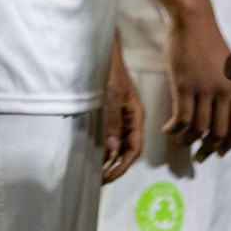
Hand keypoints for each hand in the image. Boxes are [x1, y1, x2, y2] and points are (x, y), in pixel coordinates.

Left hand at [101, 46, 144, 183]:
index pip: (134, 149)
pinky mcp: (110, 113)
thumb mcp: (111, 95)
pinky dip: (103, 147)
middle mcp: (130, 120)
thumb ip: (112, 121)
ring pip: (118, 145)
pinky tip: (94, 153)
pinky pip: (110, 135)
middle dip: (115, 166)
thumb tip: (111, 151)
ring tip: (95, 171)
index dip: (122, 166)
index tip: (108, 177)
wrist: (105, 51)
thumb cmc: (110, 70)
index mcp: (136, 116)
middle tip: (99, 179)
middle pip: (127, 150)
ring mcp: (121, 117)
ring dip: (108, 159)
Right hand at [162, 11, 230, 162]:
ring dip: (187, 141)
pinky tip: (167, 130)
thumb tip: (219, 109)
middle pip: (218, 132)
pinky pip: (181, 118)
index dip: (228, 145)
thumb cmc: (207, 39)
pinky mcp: (184, 85)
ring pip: (198, 128)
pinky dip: (174, 129)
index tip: (219, 152)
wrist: (193, 19)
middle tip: (199, 156)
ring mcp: (204, 89)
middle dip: (208, 149)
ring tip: (178, 142)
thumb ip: (226, 88)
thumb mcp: (226, 66)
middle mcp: (223, 92)